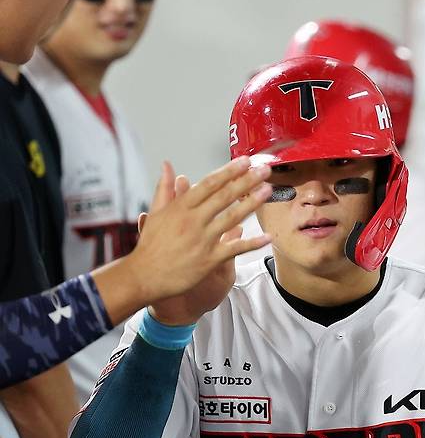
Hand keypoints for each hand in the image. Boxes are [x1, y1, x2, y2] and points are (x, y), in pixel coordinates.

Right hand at [126, 158, 271, 315]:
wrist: (144, 276)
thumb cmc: (150, 245)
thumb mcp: (154, 213)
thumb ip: (164, 188)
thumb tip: (167, 165)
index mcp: (181, 207)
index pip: (210, 183)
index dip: (229, 171)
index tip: (245, 161)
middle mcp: (193, 220)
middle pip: (225, 196)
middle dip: (247, 181)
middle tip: (264, 169)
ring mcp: (203, 240)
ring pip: (232, 217)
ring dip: (252, 203)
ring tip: (268, 190)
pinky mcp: (209, 259)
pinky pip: (235, 249)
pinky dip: (252, 243)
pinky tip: (267, 237)